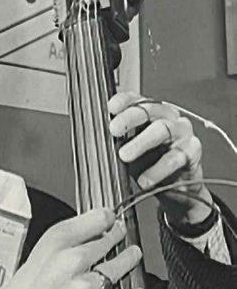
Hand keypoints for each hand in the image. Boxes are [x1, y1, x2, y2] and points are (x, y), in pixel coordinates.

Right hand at [0, 209, 144, 288]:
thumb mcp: (40, 250)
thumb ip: (68, 236)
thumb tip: (94, 226)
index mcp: (55, 244)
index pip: (94, 220)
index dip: (107, 216)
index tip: (110, 217)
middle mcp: (71, 263)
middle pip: (106, 242)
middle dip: (117, 235)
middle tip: (120, 232)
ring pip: (116, 268)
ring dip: (128, 259)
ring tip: (132, 254)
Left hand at [108, 92, 212, 225]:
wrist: (176, 188)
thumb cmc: (151, 163)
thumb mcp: (129, 150)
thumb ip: (117, 141)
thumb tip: (95, 139)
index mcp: (150, 113)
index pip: (136, 100)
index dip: (123, 101)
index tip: (110, 108)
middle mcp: (167, 117)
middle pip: (149, 110)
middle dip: (129, 118)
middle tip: (114, 130)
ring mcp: (181, 133)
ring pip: (163, 130)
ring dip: (141, 142)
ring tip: (124, 156)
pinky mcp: (192, 151)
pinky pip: (176, 157)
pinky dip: (158, 169)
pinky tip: (145, 179)